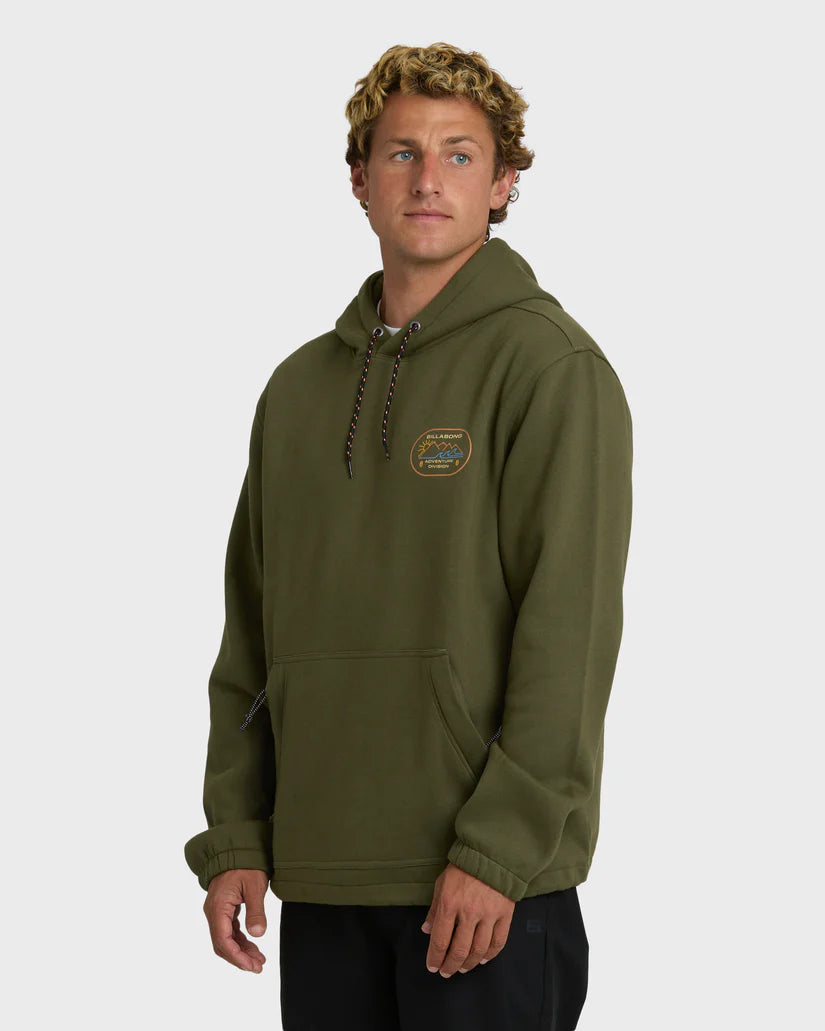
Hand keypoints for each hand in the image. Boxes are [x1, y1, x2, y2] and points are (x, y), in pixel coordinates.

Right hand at [203, 868, 269, 972]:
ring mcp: (217, 911)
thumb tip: (257, 934)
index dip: (236, 956)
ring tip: (259, 961)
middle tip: (258, 967)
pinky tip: (253, 947)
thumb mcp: (254, 886)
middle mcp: (214, 912)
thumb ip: (256, 910)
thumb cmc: (246, 864)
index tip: (251, 965)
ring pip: (225, 939)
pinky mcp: (224, 909)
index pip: (223, 940)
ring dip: (241, 951)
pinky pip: (229, 930)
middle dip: (239, 958)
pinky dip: (240, 941)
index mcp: (218, 907)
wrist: (237, 848)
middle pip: (222, 944)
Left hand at [420, 862, 514, 976]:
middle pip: (459, 950)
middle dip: (451, 965)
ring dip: (469, 964)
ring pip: (478, 950)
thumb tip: (427, 930)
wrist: (491, 854)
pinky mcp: (504, 914)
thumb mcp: (442, 883)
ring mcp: (488, 914)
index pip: (439, 940)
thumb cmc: (463, 868)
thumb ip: (434, 908)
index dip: (435, 957)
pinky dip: (490, 955)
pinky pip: (498, 942)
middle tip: (446, 972)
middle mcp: (468, 912)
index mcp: (449, 903)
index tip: (433, 967)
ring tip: (463, 968)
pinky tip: (482, 959)